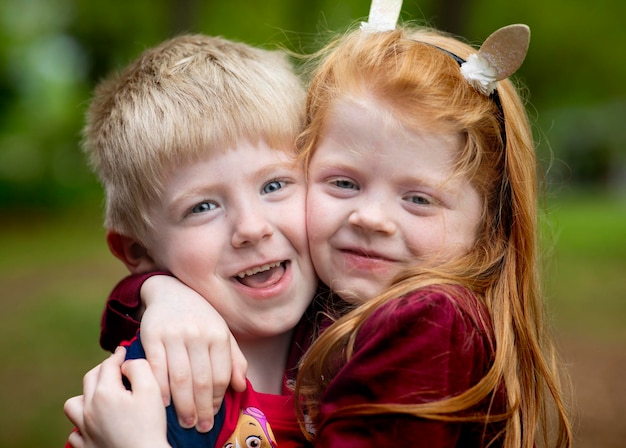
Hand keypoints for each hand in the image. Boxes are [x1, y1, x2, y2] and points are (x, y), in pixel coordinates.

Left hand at [64, 347, 168, 447]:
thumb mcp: (152, 389)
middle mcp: (88, 409)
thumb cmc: (150, 426)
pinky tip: (96, 422)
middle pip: (90, 379)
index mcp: (104, 393)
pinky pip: (75, 430)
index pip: (108, 364)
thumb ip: (139, 368)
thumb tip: (126, 363)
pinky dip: (83, 423)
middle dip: (103, 369)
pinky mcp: (85, 446)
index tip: (123, 350)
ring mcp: (84, 429)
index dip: (117, 355)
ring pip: (74, 404)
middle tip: (116, 368)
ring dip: (86, 395)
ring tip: (100, 396)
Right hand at [139, 275, 247, 431]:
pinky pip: (157, 367)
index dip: (218, 399)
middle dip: (202, 408)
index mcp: (218, 335)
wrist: (170, 291)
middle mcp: (198, 334)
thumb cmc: (200, 317)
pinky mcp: (152, 335)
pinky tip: (163, 403)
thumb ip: (234, 359)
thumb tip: (241, 386)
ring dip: (183, 405)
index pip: (221, 375)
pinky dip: (160, 388)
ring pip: (180, 377)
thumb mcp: (222, 333)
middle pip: (201, 380)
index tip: (214, 414)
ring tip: (185, 421)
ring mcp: (174, 334)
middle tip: (200, 427)